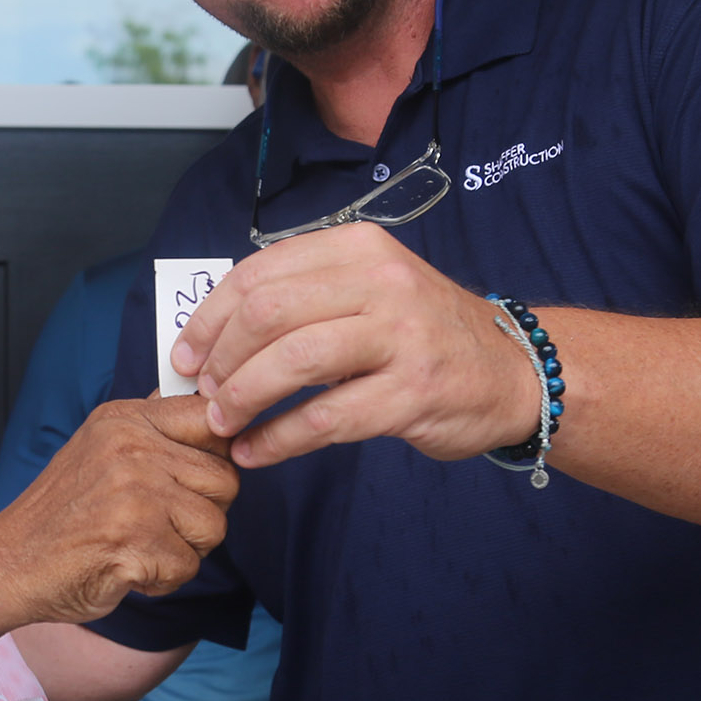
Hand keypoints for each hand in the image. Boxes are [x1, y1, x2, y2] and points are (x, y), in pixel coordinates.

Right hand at [0, 396, 236, 625]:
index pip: (210, 417)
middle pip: (226, 480)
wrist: (9, 563)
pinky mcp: (135, 540)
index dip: (218, 454)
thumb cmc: (61, 514)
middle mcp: (132, 447)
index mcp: (125, 420)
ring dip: (184, 550)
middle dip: (202, 514)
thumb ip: (151, 428)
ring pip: (214, 526)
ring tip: (140, 544)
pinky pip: (188, 567)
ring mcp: (134, 493)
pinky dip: (162, 580)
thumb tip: (205, 404)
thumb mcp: (100, 448)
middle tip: (158, 524)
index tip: (198, 477)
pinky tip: (127, 567)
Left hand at [173, 223, 538, 467]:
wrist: (514, 370)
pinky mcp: (412, 393)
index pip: (259, 274)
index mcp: (357, 249)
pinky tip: (256, 452)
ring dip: (243, 397)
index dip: (210, 318)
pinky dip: (278, 438)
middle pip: (268, 313)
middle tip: (203, 392)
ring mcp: (400, 336)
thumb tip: (213, 335)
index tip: (186, 354)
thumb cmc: (422, 331)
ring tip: (223, 423)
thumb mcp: (368, 289)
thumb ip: (303, 298)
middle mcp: (380, 282)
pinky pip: (326, 418)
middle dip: (221, 357)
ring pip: (294, 361)